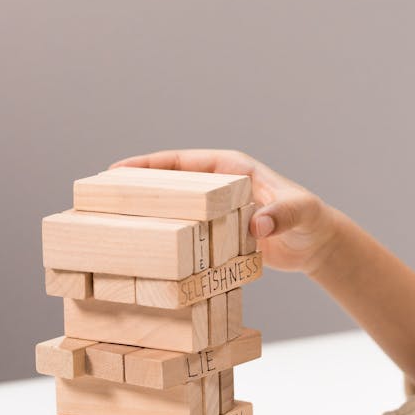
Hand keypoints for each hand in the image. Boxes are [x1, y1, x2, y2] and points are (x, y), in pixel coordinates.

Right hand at [107, 149, 338, 275]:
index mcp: (231, 169)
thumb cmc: (311, 220)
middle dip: (135, 188)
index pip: (181, 161)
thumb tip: (258, 225)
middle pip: (168, 183)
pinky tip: (144, 253)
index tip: (115, 171)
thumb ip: (282, 215)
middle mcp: (218, 186)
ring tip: (109, 223)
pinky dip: (165, 240)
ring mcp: (215, 211)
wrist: (316, 244)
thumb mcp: (300, 213)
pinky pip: (184, 233)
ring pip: (173, 209)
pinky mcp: (216, 234)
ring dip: (146, 214)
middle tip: (97, 197)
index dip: (147, 165)